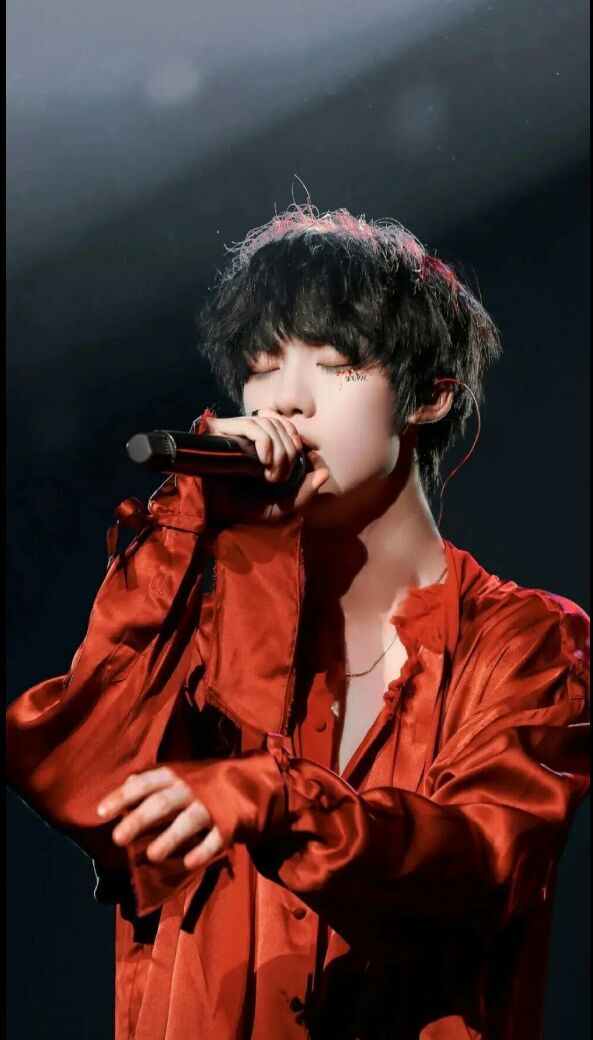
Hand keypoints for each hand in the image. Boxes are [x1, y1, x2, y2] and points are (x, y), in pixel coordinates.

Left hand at [96, 767, 224, 870]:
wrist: (246, 782)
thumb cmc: (200, 781)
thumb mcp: (177, 774)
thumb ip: (152, 782)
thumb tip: (123, 786)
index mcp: (174, 775)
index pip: (144, 783)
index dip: (122, 796)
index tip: (100, 813)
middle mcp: (190, 788)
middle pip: (162, 803)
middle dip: (140, 819)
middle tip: (117, 838)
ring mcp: (210, 805)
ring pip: (188, 821)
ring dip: (170, 837)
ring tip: (151, 855)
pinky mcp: (227, 822)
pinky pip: (215, 838)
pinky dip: (202, 850)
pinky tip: (188, 863)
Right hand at [201, 410, 329, 524]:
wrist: (209, 513)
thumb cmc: (240, 508)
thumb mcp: (279, 508)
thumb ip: (303, 494)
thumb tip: (324, 473)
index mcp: (261, 445)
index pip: (287, 427)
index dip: (296, 441)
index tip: (300, 464)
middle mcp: (248, 434)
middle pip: (281, 425)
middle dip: (290, 453)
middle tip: (281, 478)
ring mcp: (235, 431)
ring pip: (269, 424)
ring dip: (279, 451)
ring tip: (272, 476)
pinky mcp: (222, 431)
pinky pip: (253, 426)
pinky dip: (266, 443)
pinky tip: (264, 462)